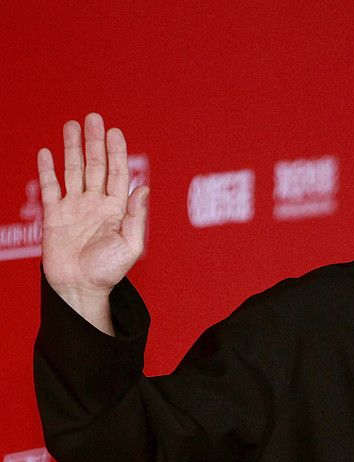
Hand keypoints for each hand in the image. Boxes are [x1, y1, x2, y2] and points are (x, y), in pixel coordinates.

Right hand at [38, 113, 148, 333]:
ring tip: (72, 125)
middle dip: (95, 142)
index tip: (114, 132)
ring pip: (73, 171)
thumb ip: (137, 218)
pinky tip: (47, 152)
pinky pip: (50, 188)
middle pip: (95, 166)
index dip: (117, 153)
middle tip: (94, 118)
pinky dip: (48, 170)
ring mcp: (75, 207)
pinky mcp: (54, 216)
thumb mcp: (130, 246)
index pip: (118, 174)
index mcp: (117, 209)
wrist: (80, 288)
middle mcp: (96, 203)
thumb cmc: (109, 271)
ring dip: (72, 148)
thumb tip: (143, 189)